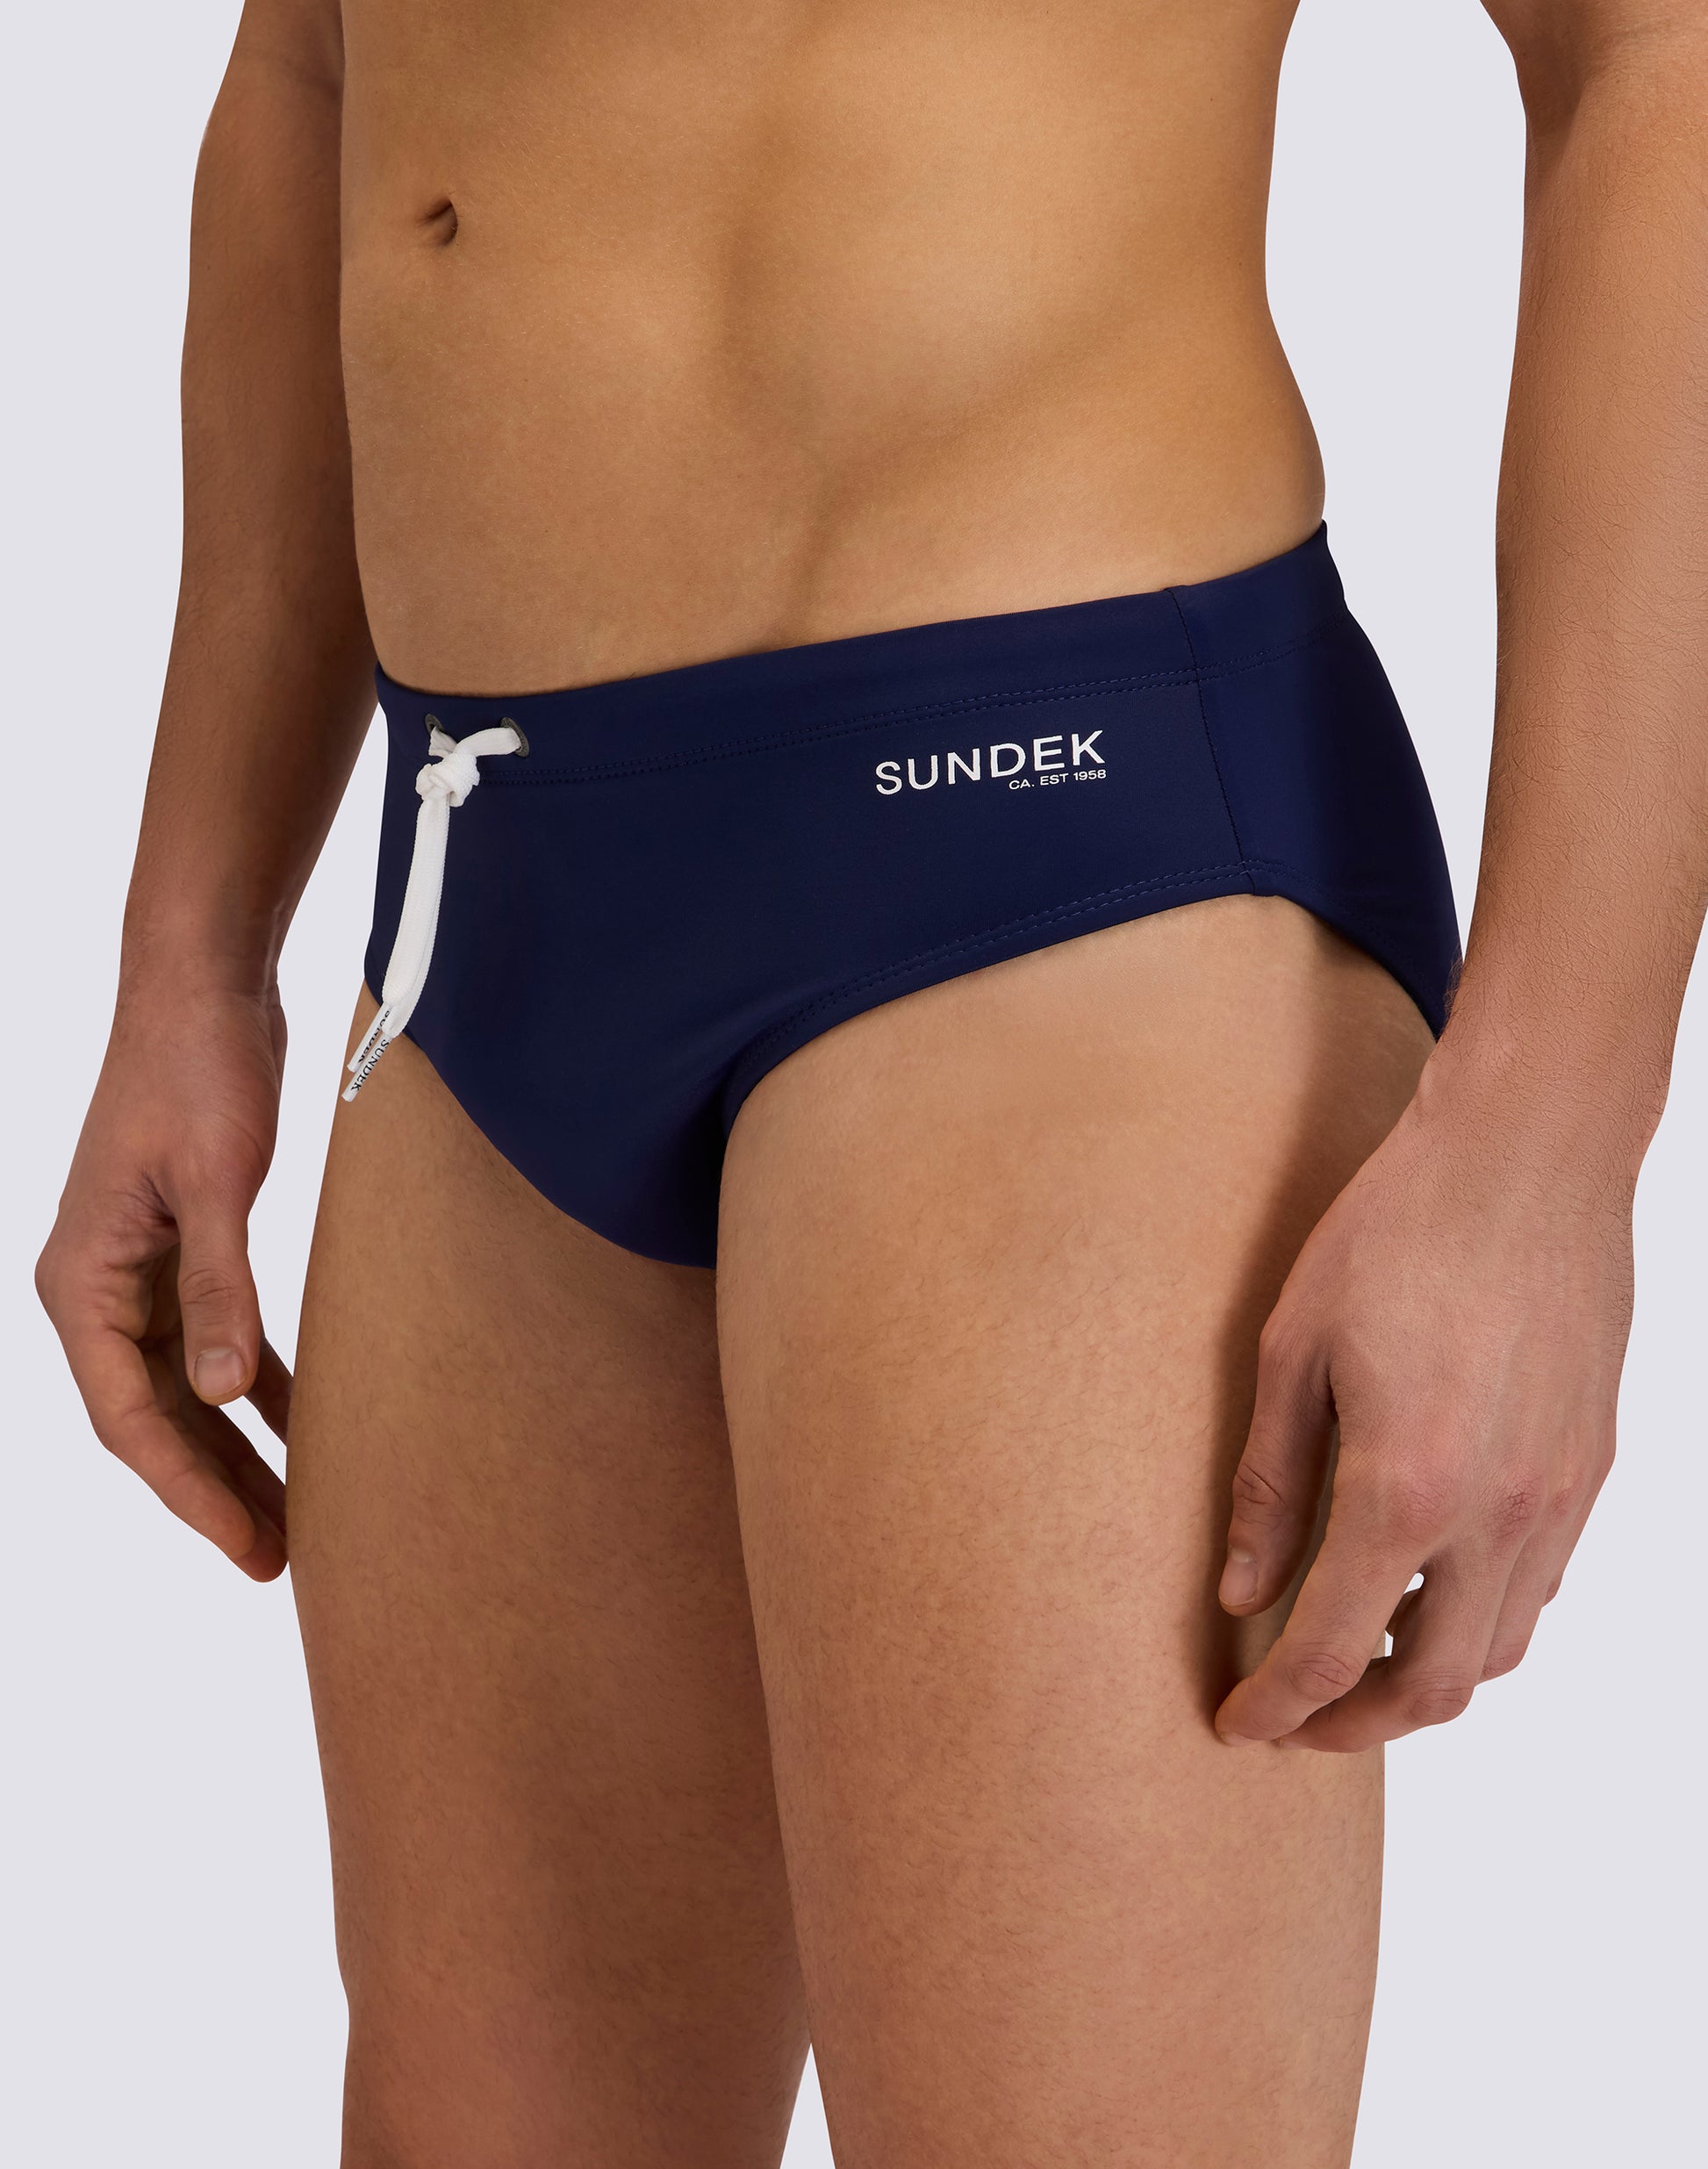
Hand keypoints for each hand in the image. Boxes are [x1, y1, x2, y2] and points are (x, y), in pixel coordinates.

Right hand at [37, 975, 291, 1577]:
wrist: (204, 985)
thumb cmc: (198, 1069)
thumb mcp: (217, 1182)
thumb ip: (220, 1288)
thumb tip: (224, 1395)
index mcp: (84, 1281)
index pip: (131, 1419)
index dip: (189, 1492)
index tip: (248, 1547)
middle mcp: (101, 1288)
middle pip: (158, 1419)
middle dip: (216, 1491)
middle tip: (281, 1560)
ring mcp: (141, 1271)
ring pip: (190, 1389)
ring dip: (238, 1450)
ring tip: (298, 1516)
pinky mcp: (187, 1249)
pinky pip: (220, 1341)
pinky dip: (261, 1387)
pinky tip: (309, 1425)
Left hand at [1214, 1059, 1635, 1750]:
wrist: (1527, 1157)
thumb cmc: (1395, 1233)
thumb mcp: (1291, 1350)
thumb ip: (1268, 1486)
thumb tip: (1240, 1593)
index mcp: (1403, 1488)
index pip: (1330, 1652)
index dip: (1276, 1709)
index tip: (1235, 1726)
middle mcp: (1496, 1514)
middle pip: (1431, 1690)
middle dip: (1351, 1726)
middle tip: (1292, 1715)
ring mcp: (1558, 1497)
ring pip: (1498, 1651)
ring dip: (1424, 1679)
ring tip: (1354, 1652)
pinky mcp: (1591, 1466)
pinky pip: (1541, 1587)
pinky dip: (1479, 1618)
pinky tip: (1427, 1580)